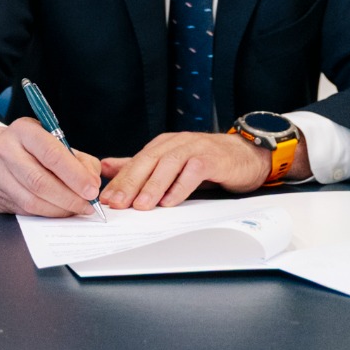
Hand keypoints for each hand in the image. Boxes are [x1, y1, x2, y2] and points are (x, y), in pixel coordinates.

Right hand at [0, 119, 101, 217]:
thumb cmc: (28, 147)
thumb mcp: (53, 140)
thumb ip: (78, 158)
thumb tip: (93, 182)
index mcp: (23, 130)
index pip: (51, 154)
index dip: (75, 175)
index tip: (92, 189)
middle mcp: (4, 150)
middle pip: (40, 181)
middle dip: (69, 197)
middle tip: (88, 205)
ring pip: (31, 200)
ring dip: (59, 209)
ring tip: (76, 209)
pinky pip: (23, 211)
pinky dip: (45, 213)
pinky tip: (57, 210)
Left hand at [99, 132, 272, 209]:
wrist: (244, 155)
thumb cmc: (206, 160)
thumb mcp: (170, 162)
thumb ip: (139, 165)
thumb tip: (106, 167)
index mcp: (163, 145)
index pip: (136, 162)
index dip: (119, 180)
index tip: (105, 198)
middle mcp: (176, 143)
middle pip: (148, 161)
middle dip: (130, 182)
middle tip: (117, 203)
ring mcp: (194, 149)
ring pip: (169, 165)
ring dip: (153, 186)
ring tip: (140, 205)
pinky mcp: (212, 159)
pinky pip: (194, 172)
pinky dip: (180, 187)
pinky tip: (170, 202)